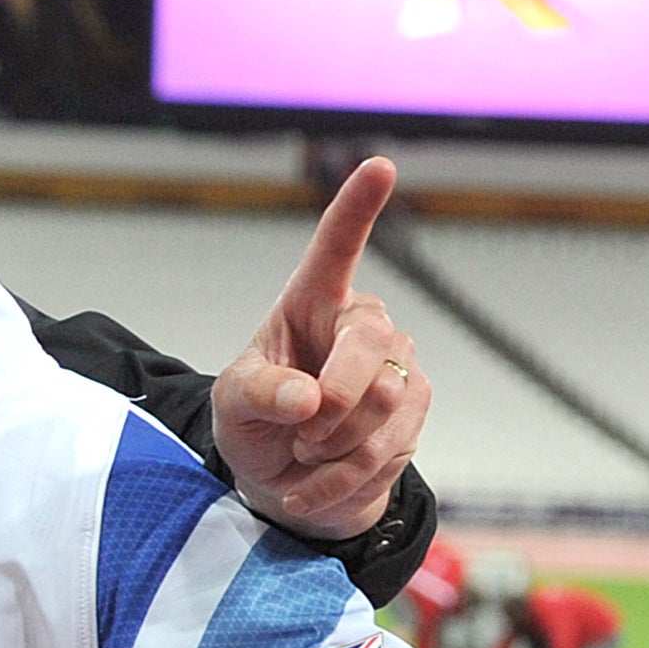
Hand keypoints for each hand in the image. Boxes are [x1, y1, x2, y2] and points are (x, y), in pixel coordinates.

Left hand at [215, 158, 425, 543]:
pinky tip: (315, 481)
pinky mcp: (416, 406)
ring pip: (382, 403)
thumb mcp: (233, 404)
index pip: (336, 248)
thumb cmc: (257, 420)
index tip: (379, 166)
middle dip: (331, 404)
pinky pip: (387, 446)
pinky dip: (340, 476)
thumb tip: (306, 398)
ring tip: (305, 453)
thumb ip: (260, 393)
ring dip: (330, 446)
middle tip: (298, 435)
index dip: (357, 208)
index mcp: (312, 301)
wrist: (286, 477)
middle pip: (369, 348)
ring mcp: (397, 363)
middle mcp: (361, 323)